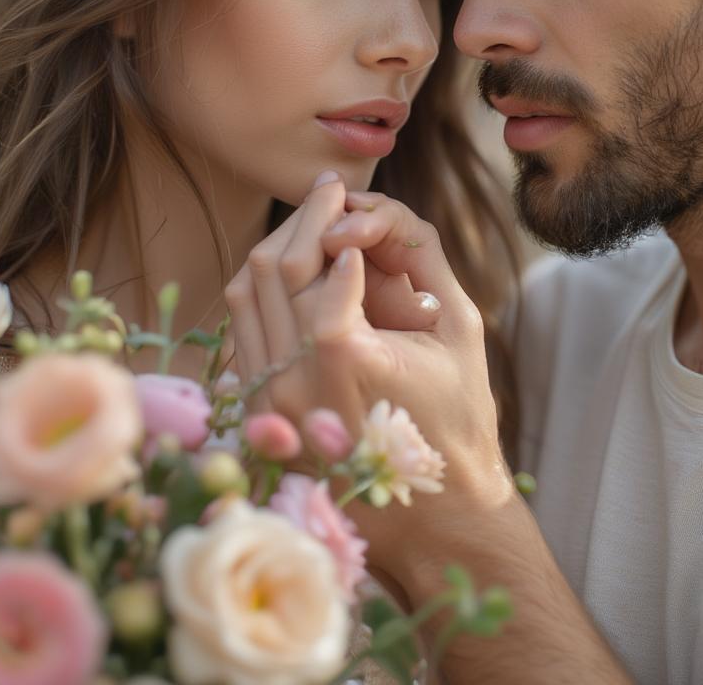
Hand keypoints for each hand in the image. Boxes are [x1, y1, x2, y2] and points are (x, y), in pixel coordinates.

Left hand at [224, 173, 515, 573]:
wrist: (436, 514)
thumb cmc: (459, 418)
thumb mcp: (460, 330)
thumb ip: (421, 262)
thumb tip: (367, 218)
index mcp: (347, 360)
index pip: (322, 263)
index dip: (337, 218)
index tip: (351, 195)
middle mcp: (293, 381)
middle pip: (275, 267)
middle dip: (305, 217)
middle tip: (330, 189)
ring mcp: (267, 400)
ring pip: (246, 291)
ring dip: (278, 244)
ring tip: (311, 218)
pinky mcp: (256, 410)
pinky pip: (242, 325)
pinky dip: (263, 284)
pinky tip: (294, 264)